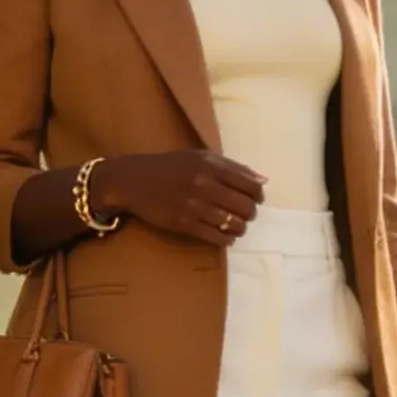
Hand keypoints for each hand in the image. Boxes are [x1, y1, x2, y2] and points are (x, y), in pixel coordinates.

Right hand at [97, 149, 264, 244]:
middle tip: (245, 214)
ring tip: (236, 225)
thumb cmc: (170, 167)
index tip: (256, 199)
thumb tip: (263, 181)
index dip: (258, 195)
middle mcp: (205, 185)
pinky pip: (217, 237)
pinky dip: (227, 239)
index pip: (250, 185)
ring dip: (240, 228)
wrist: (133, 181)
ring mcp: (195, 206)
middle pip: (245, 206)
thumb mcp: (200, 157)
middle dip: (251, 213)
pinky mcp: (185, 224)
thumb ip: (232, 167)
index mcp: (211, 166)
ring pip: (234, 224)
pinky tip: (225, 236)